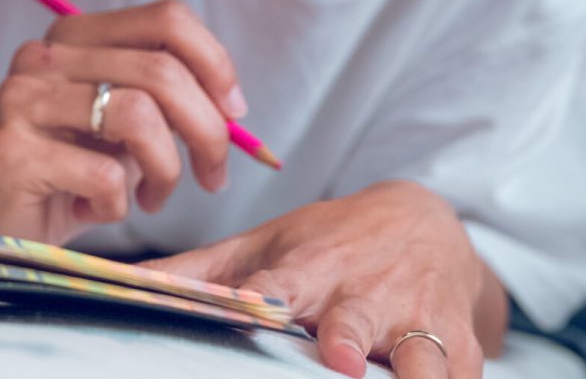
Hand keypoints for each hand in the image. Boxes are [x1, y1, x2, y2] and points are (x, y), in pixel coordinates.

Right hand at [0, 0, 245, 243]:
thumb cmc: (69, 178)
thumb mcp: (123, 129)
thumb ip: (167, 102)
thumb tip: (230, 106)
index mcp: (76, 36)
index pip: (165, 19)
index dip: (215, 63)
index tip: (234, 113)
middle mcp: (44, 57)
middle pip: (161, 70)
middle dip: (207, 130)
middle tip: (214, 175)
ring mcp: (21, 101)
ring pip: (138, 116)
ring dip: (166, 170)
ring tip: (152, 198)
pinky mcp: (10, 153)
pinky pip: (104, 175)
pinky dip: (118, 205)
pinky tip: (96, 211)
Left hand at [145, 182, 489, 377]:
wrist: (429, 223)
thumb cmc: (330, 243)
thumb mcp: (269, 242)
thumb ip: (201, 268)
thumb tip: (124, 282)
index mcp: (313, 266)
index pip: (287, 281)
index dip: (271, 296)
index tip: (259, 306)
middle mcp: (368, 293)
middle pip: (357, 323)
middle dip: (351, 339)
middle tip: (340, 355)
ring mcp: (418, 323)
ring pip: (423, 358)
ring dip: (416, 371)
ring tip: (409, 378)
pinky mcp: (461, 348)